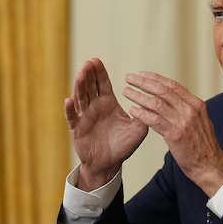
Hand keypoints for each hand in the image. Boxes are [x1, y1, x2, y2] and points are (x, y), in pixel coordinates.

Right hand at [65, 58, 147, 190]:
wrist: (109, 163)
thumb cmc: (123, 145)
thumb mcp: (138, 129)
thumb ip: (145, 115)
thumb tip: (154, 102)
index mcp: (108, 104)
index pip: (103, 84)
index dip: (99, 72)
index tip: (96, 60)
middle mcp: (95, 107)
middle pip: (90, 87)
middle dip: (89, 74)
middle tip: (89, 62)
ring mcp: (84, 117)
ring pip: (80, 98)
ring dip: (79, 87)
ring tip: (80, 75)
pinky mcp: (77, 129)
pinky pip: (72, 118)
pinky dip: (70, 110)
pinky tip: (69, 100)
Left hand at [123, 71, 222, 195]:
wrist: (210, 165)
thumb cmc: (203, 146)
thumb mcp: (201, 121)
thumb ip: (188, 109)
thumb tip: (177, 97)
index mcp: (196, 104)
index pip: (173, 85)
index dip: (156, 78)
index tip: (142, 74)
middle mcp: (190, 109)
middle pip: (163, 90)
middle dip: (144, 82)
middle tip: (130, 78)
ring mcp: (183, 121)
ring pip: (156, 103)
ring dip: (139, 96)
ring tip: (126, 92)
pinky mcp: (175, 134)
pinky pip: (154, 120)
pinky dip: (141, 113)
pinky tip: (132, 110)